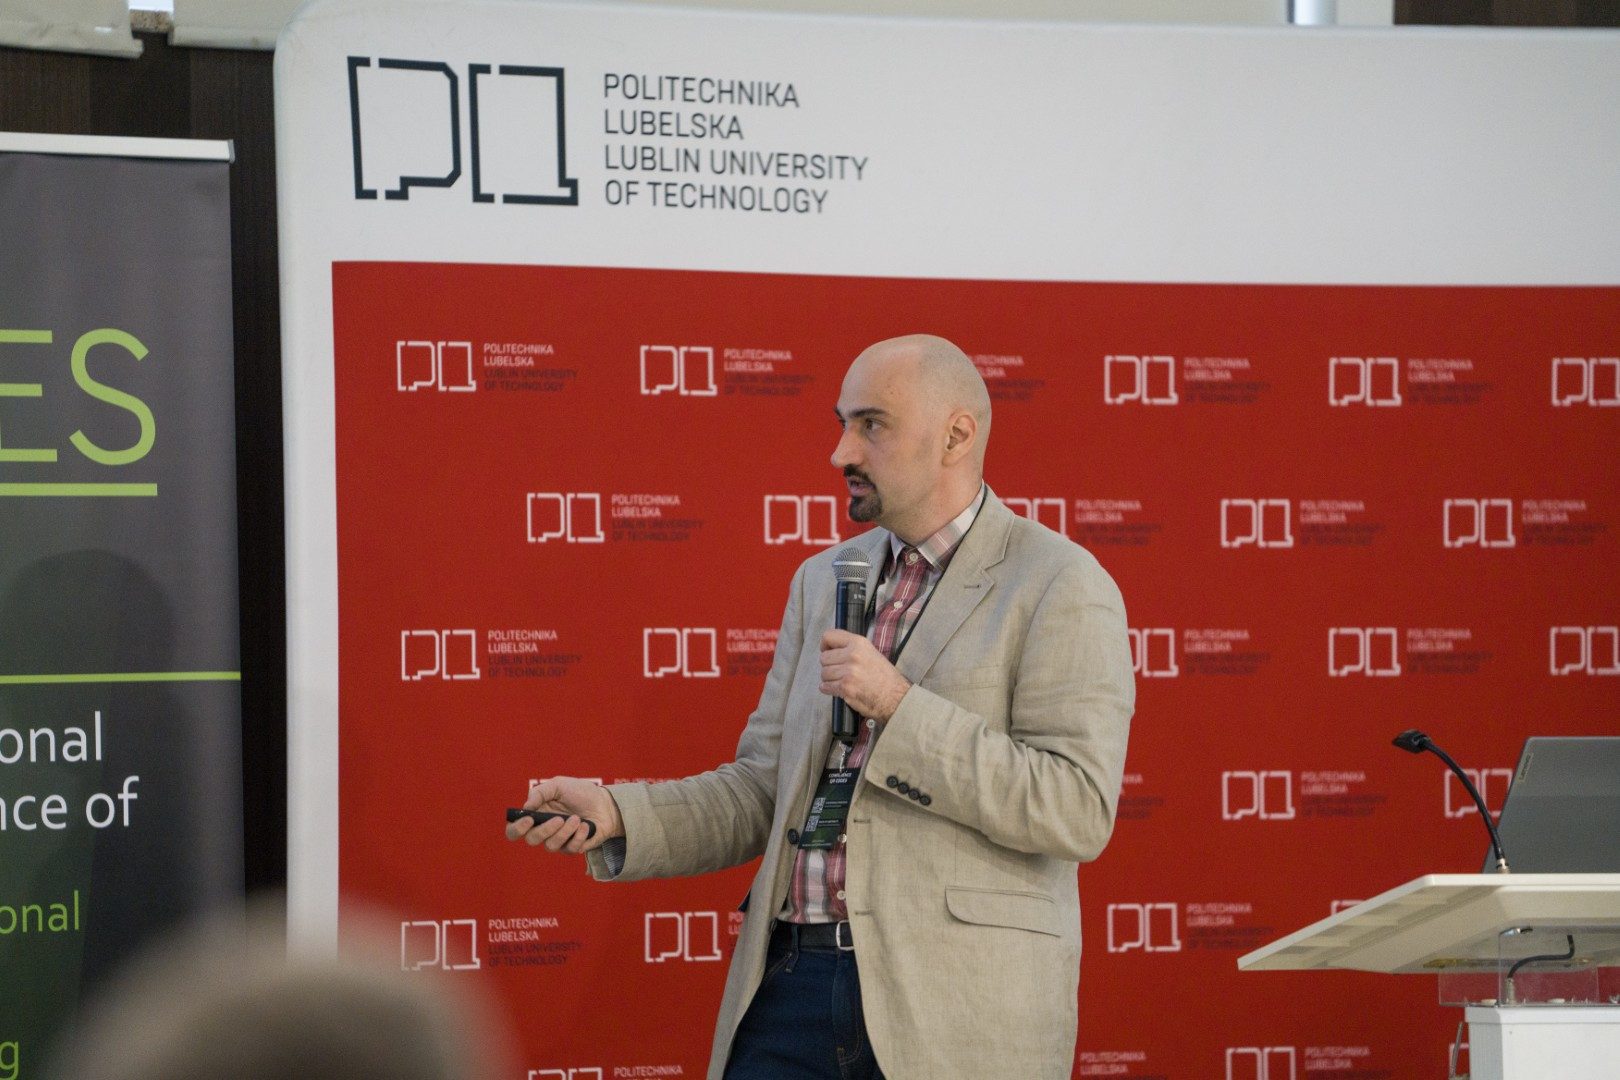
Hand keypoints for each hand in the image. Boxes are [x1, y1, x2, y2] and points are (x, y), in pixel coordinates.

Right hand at [504, 776, 623, 853]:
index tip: (529, 820)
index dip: (516, 828)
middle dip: (545, 830)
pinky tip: (586, 825)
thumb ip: (540, 793)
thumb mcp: (559, 785)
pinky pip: (570, 849)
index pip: (515, 830)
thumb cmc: (580, 792)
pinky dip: (579, 836)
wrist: (605, 803)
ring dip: (565, 832)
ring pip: (551, 846)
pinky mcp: (573, 847)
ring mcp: (558, 840)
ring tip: (577, 818)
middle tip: (559, 819)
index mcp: (536, 815)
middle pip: (531, 840)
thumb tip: (525, 807)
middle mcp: (544, 830)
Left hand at [819, 629, 910, 721]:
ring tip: (842, 681)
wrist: (895, 697)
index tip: (828, 652)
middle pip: (824, 658)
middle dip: (829, 666)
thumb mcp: (871, 652)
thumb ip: (851, 648)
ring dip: (829, 679)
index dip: (825, 645)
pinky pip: (825, 686)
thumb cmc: (885, 677)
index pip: (829, 636)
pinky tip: (838, 689)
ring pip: (823, 673)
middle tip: (839, 671)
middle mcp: (852, 655)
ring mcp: (848, 672)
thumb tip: (831, 650)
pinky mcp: (845, 687)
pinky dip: (828, 689)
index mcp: (858, 643)